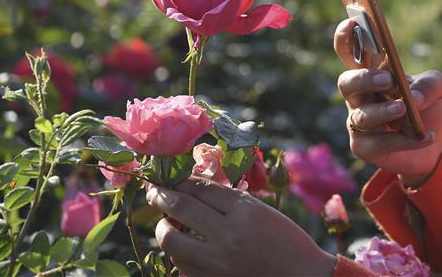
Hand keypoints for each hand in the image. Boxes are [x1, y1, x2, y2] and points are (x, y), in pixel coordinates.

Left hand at [146, 178, 334, 276]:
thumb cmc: (288, 240)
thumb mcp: (264, 211)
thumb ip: (232, 201)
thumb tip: (196, 188)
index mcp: (245, 211)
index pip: (202, 188)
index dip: (182, 180)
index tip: (171, 177)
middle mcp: (228, 235)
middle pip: (182, 208)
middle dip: (162, 196)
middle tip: (153, 191)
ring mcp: (218, 263)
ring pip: (172, 240)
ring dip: (163, 227)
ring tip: (165, 221)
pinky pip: (181, 264)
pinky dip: (177, 252)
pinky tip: (181, 245)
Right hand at [334, 19, 441, 186]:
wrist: (433, 145)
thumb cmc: (427, 106)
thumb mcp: (437, 88)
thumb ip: (429, 84)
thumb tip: (413, 97)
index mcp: (371, 72)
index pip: (349, 52)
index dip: (345, 37)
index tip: (353, 23)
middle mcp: (359, 96)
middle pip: (346, 83)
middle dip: (364, 80)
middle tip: (388, 80)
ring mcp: (358, 122)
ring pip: (361, 116)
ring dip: (384, 111)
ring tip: (405, 110)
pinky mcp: (363, 146)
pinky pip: (378, 143)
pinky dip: (404, 140)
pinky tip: (425, 136)